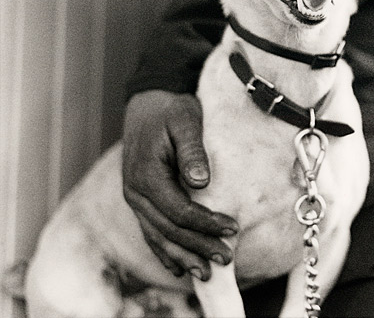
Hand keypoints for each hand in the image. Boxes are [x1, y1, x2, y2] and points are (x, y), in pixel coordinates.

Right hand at [122, 90, 238, 280]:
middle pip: (169, 230)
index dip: (206, 223)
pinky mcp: (140, 201)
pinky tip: (180, 268)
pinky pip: (151, 232)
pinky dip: (165, 252)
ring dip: (183, 256)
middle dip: (199, 246)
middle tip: (227, 258)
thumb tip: (201, 181)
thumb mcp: (185, 121)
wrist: (148, 103)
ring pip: (158, 237)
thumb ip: (193, 151)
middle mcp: (135, 192)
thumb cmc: (171, 110)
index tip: (233, 228)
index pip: (179, 210)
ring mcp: (135, 199)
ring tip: (207, 274)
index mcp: (146, 174)